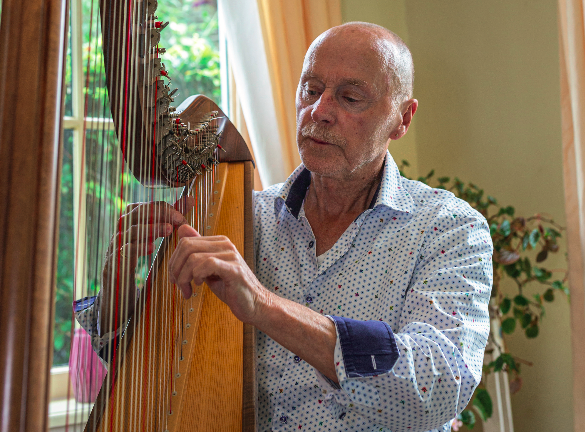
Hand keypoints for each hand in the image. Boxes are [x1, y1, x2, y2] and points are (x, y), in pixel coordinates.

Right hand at [99, 197, 194, 333]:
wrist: (117, 295)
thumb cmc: (136, 262)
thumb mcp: (154, 237)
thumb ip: (170, 218)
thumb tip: (190, 199)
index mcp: (129, 226)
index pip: (143, 206)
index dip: (162, 207)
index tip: (181, 214)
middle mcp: (119, 233)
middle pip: (135, 213)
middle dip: (158, 213)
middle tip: (178, 218)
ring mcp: (114, 248)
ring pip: (130, 230)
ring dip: (151, 228)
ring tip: (169, 230)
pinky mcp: (113, 264)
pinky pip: (123, 251)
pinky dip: (138, 247)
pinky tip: (152, 248)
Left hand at [168, 224, 267, 323]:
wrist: (254, 304)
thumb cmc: (231, 288)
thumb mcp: (208, 269)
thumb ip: (196, 252)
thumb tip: (181, 229)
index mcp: (218, 242)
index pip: (186, 242)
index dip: (174, 261)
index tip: (175, 278)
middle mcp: (225, 244)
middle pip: (186, 246)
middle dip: (176, 268)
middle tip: (178, 285)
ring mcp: (231, 255)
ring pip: (193, 258)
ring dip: (184, 277)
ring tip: (188, 290)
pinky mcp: (234, 268)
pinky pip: (208, 264)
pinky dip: (197, 276)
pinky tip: (199, 285)